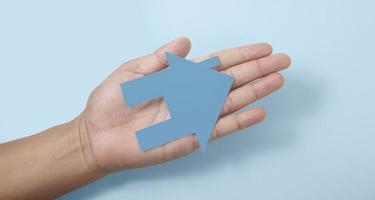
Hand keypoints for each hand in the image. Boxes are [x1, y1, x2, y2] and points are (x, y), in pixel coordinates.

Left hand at [81, 37, 290, 171]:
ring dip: (255, 91)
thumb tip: (184, 43)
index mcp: (178, 78)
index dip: (239, 55)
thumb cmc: (111, 102)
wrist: (97, 135)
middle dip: (257, 70)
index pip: (216, 64)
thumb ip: (160, 59)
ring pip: (230, 102)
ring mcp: (192, 116)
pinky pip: (218, 128)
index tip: (262, 48)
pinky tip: (258, 112)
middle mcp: (190, 96)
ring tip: (278, 80)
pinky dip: (239, 121)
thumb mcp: (132, 72)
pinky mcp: (189, 137)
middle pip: (230, 80)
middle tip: (283, 60)